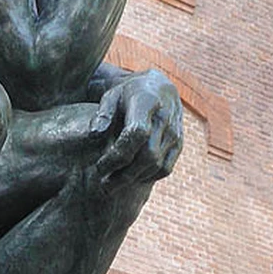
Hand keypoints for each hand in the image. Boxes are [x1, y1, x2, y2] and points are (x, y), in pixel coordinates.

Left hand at [89, 69, 182, 186]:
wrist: (157, 88)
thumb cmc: (127, 94)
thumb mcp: (110, 96)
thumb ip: (102, 114)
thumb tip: (94, 134)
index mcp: (146, 102)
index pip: (137, 134)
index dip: (118, 154)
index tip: (99, 166)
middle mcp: (165, 118)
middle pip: (148, 155)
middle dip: (124, 175)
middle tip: (102, 185)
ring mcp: (175, 132)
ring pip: (157, 165)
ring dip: (134, 179)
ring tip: (112, 185)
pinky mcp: (179, 144)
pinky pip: (165, 168)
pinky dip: (148, 177)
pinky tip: (130, 179)